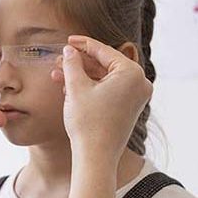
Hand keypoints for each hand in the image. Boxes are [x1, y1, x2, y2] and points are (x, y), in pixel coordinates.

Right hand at [53, 36, 152, 162]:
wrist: (95, 156)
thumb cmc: (88, 122)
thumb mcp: (76, 87)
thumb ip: (72, 64)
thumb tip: (69, 50)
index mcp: (132, 73)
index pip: (104, 51)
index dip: (83, 44)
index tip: (68, 40)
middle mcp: (139, 83)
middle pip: (105, 64)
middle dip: (79, 62)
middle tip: (59, 59)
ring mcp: (135, 96)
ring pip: (104, 78)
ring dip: (81, 75)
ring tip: (57, 74)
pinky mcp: (128, 107)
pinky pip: (108, 90)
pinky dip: (90, 87)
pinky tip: (68, 87)